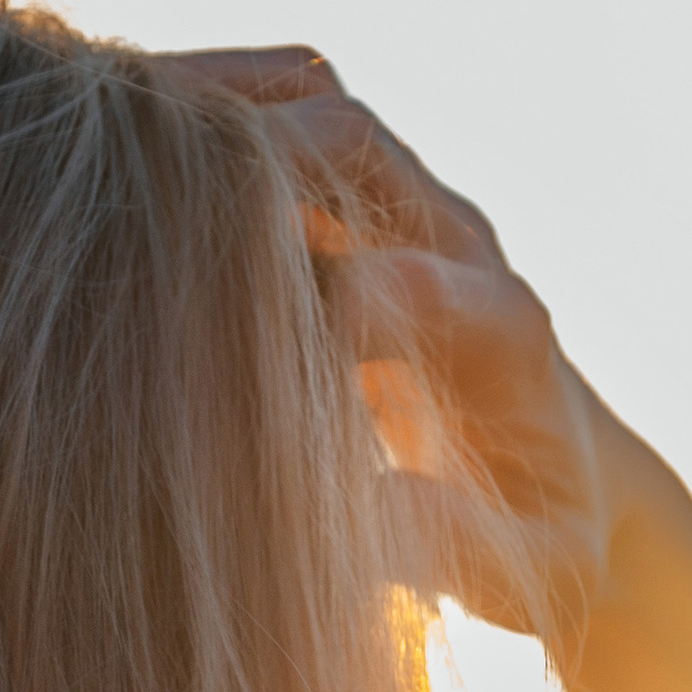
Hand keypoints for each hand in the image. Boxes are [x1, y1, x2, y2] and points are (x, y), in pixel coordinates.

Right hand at [158, 47, 665, 647]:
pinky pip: (290, 135)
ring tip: (122, 165)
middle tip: (149, 233)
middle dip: (253, 188)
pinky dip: (219, 135)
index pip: (399, 285)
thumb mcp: (527, 569)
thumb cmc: (544, 539)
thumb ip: (452, 544)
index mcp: (506, 333)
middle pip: (352, 161)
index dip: (308, 308)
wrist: (569, 476)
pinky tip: (136, 164)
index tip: (229, 369)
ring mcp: (410, 213)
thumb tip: (347, 521)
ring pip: (315, 122)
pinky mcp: (363, 211)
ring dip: (226, 134)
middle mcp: (460, 244)